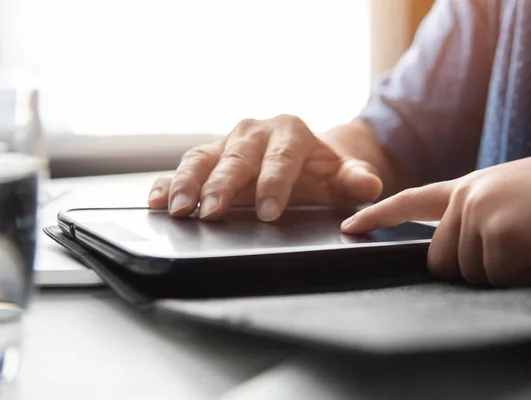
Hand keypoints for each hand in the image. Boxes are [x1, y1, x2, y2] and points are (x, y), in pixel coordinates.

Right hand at [148, 115, 382, 220]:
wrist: (305, 156)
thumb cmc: (322, 169)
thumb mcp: (343, 175)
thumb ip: (354, 181)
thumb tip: (369, 187)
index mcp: (290, 132)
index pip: (280, 159)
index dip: (273, 185)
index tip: (267, 213)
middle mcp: (255, 132)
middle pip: (235, 158)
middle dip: (222, 186)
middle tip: (212, 214)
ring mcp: (228, 143)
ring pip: (202, 158)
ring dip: (187, 184)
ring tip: (176, 209)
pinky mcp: (210, 155)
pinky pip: (185, 166)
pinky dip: (168, 181)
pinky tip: (157, 201)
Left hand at [341, 141, 530, 286]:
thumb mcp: (515, 203)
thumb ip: (479, 224)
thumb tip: (457, 260)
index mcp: (470, 187)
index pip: (412, 202)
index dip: (379, 216)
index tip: (350, 226)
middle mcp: (467, 198)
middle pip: (441, 263)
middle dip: (477, 270)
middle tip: (524, 244)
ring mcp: (480, 214)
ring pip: (472, 277)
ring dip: (510, 272)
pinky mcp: (501, 234)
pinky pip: (503, 280)